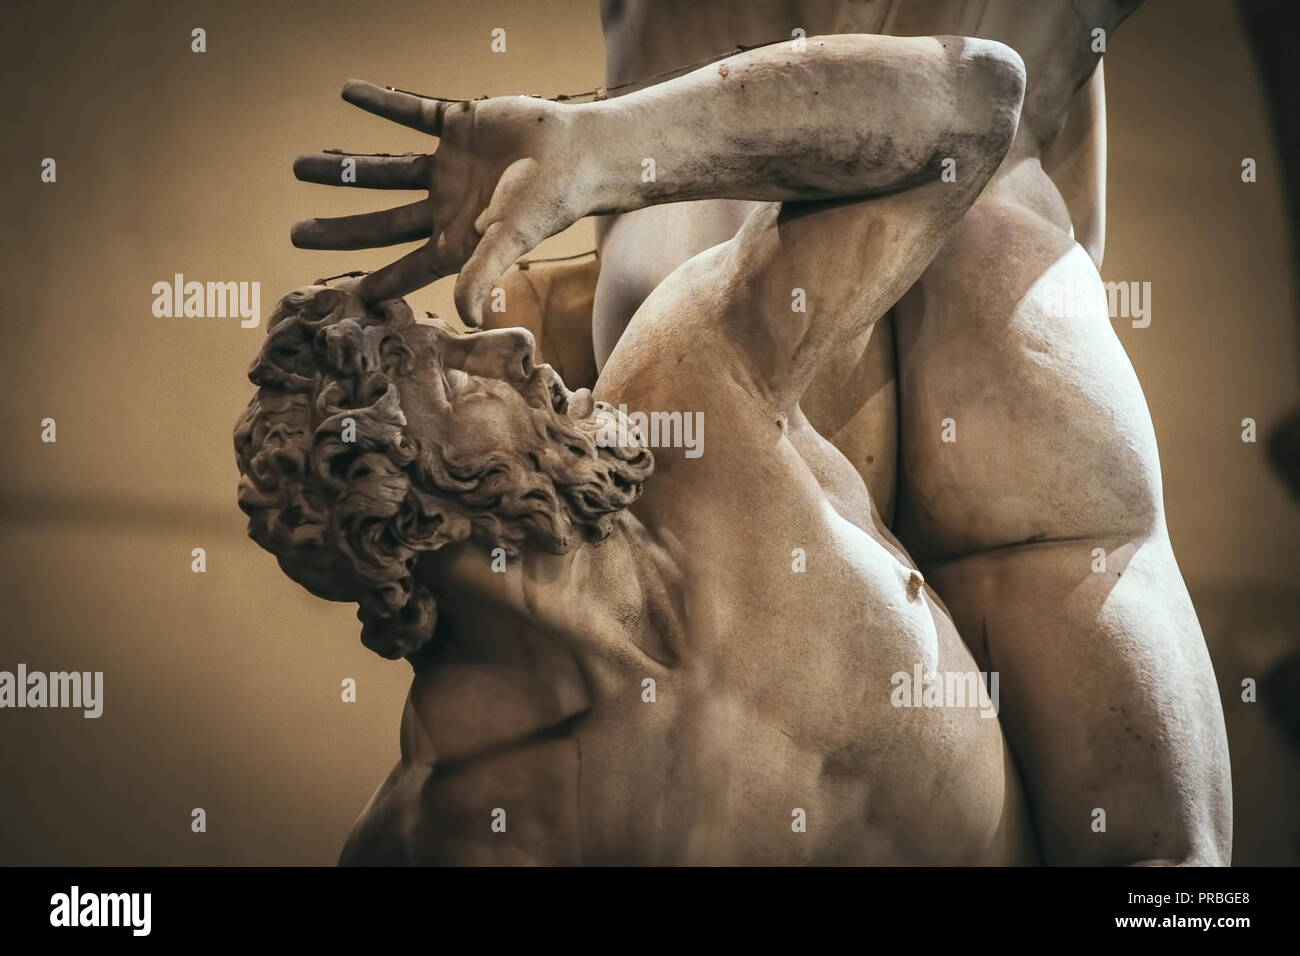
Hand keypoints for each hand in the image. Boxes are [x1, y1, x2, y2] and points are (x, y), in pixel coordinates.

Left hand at [291, 80, 582, 325]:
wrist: (578, 149)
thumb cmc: (550, 201)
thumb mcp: (510, 240)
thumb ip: (480, 275)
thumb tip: (463, 320)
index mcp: (458, 239)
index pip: (410, 266)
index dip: (379, 282)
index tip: (346, 296)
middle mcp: (448, 205)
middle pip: (383, 222)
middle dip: (340, 228)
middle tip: (297, 234)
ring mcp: (450, 165)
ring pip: (386, 170)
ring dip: (344, 169)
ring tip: (301, 167)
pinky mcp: (458, 124)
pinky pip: (412, 110)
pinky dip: (382, 101)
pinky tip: (349, 92)